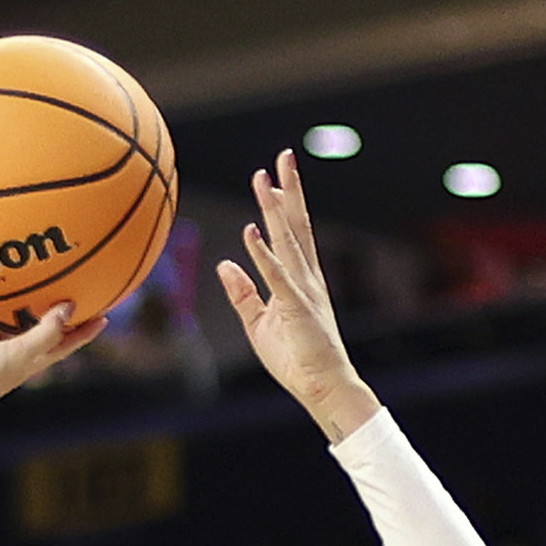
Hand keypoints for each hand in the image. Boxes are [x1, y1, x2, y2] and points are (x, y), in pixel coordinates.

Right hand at [0, 302, 103, 466]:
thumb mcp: (18, 356)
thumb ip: (45, 332)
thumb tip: (70, 306)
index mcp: (21, 363)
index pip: (59, 345)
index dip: (81, 333)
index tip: (102, 316)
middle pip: (30, 331)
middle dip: (46, 314)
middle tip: (63, 289)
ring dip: (2, 306)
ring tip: (15, 279)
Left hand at [215, 152, 378, 442]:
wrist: (321, 387)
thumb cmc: (295, 359)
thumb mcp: (258, 323)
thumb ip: (242, 292)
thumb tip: (224, 264)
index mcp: (299, 279)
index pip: (291, 233)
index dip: (282, 203)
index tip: (273, 176)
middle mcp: (305, 276)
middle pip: (295, 225)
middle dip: (287, 190)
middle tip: (281, 157)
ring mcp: (303, 290)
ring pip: (287, 241)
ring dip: (274, 210)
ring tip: (264, 181)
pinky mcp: (296, 308)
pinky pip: (277, 276)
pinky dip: (263, 253)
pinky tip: (252, 231)